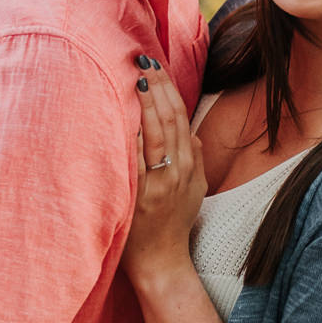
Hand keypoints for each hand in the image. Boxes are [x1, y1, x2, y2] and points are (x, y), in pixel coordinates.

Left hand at [126, 60, 206, 284]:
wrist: (162, 261)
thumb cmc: (175, 225)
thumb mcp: (195, 192)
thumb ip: (197, 161)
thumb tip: (194, 135)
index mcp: (190, 165)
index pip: (181, 118)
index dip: (170, 90)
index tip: (157, 67)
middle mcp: (177, 170)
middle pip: (169, 119)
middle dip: (157, 87)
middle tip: (143, 61)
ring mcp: (159, 182)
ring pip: (155, 134)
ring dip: (145, 104)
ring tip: (136, 78)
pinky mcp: (140, 195)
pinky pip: (137, 159)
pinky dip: (133, 135)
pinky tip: (124, 114)